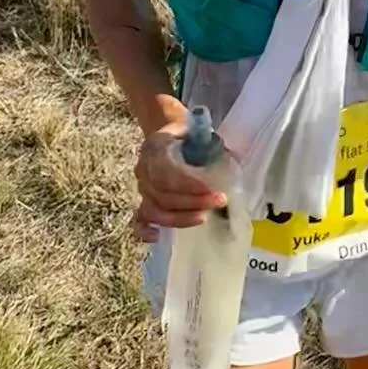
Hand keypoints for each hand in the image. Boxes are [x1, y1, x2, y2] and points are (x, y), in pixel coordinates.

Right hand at [133, 122, 225, 241]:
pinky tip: (157, 236)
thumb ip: (210, 145)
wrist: (170, 133)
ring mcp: (141, 186)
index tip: (211, 188)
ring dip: (180, 217)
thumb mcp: (200, 132)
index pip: (166, 170)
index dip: (188, 183)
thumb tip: (229, 160)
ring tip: (203, 217)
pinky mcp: (143, 201)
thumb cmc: (189, 135)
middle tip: (219, 201)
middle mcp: (143, 168)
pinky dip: (144, 231)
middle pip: (162, 193)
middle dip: (192, 202)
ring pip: (153, 209)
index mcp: (156, 146)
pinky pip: (138, 220)